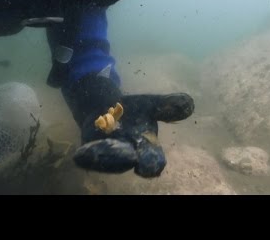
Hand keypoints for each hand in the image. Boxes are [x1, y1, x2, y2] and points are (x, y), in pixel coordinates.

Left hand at [65, 75, 194, 177]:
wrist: (105, 109)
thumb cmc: (133, 112)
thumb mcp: (151, 105)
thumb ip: (168, 106)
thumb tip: (188, 103)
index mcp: (147, 148)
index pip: (153, 160)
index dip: (151, 163)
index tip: (147, 166)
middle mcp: (128, 155)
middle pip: (129, 161)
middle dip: (128, 160)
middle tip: (129, 158)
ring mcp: (108, 155)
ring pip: (108, 160)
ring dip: (107, 158)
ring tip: (104, 150)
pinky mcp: (90, 152)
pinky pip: (89, 157)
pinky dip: (87, 156)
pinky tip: (80, 155)